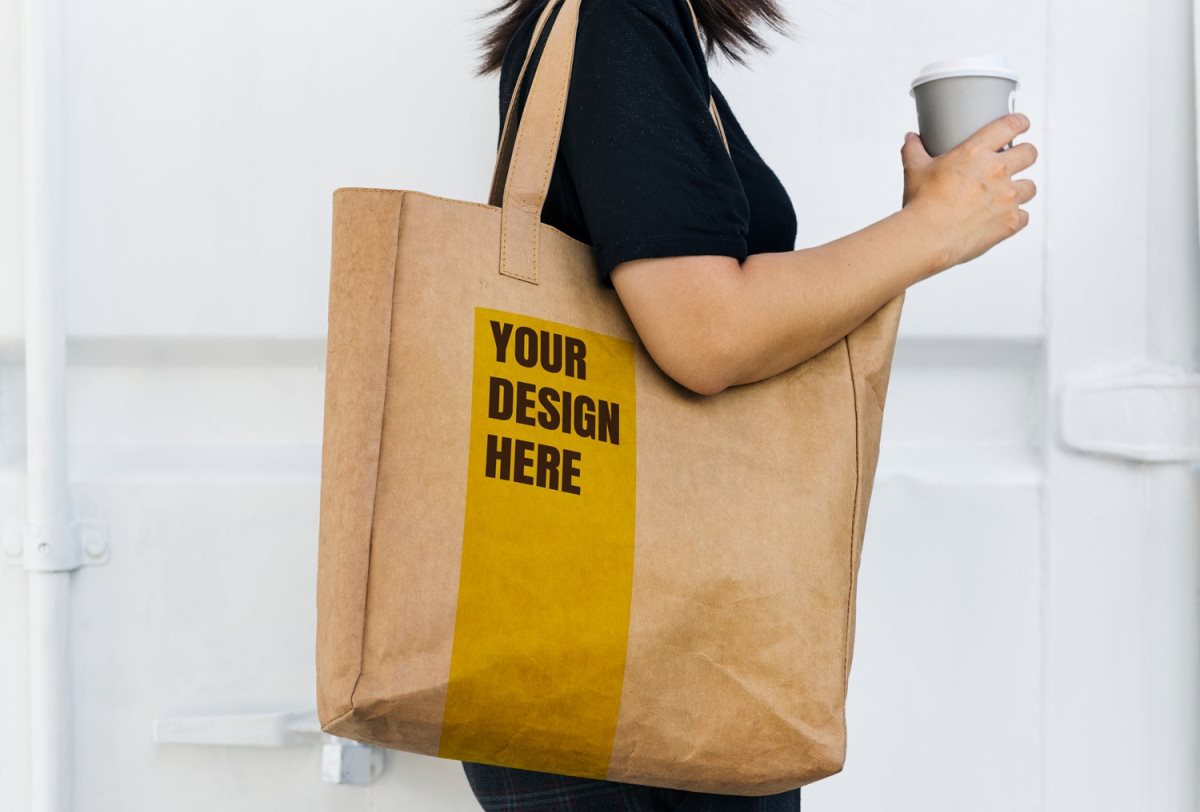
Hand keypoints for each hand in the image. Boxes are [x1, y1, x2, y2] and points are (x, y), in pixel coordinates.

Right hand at [900, 112, 1038, 272]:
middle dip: (1025, 155)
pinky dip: (1015, 217)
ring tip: (1007, 194)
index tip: (1021, 124)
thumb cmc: (921, 204)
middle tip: (1016, 160)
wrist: (927, 238)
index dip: (1020, 122)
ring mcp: (1007, 197)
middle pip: (1029, 153)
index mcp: (976, 152)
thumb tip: (911, 138)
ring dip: (1021, 188)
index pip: (1010, 126)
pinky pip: (1024, 216)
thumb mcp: (914, 171)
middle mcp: (998, 171)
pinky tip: (1001, 218)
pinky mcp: (1011, 222)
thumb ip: (914, 151)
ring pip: (1030, 186)